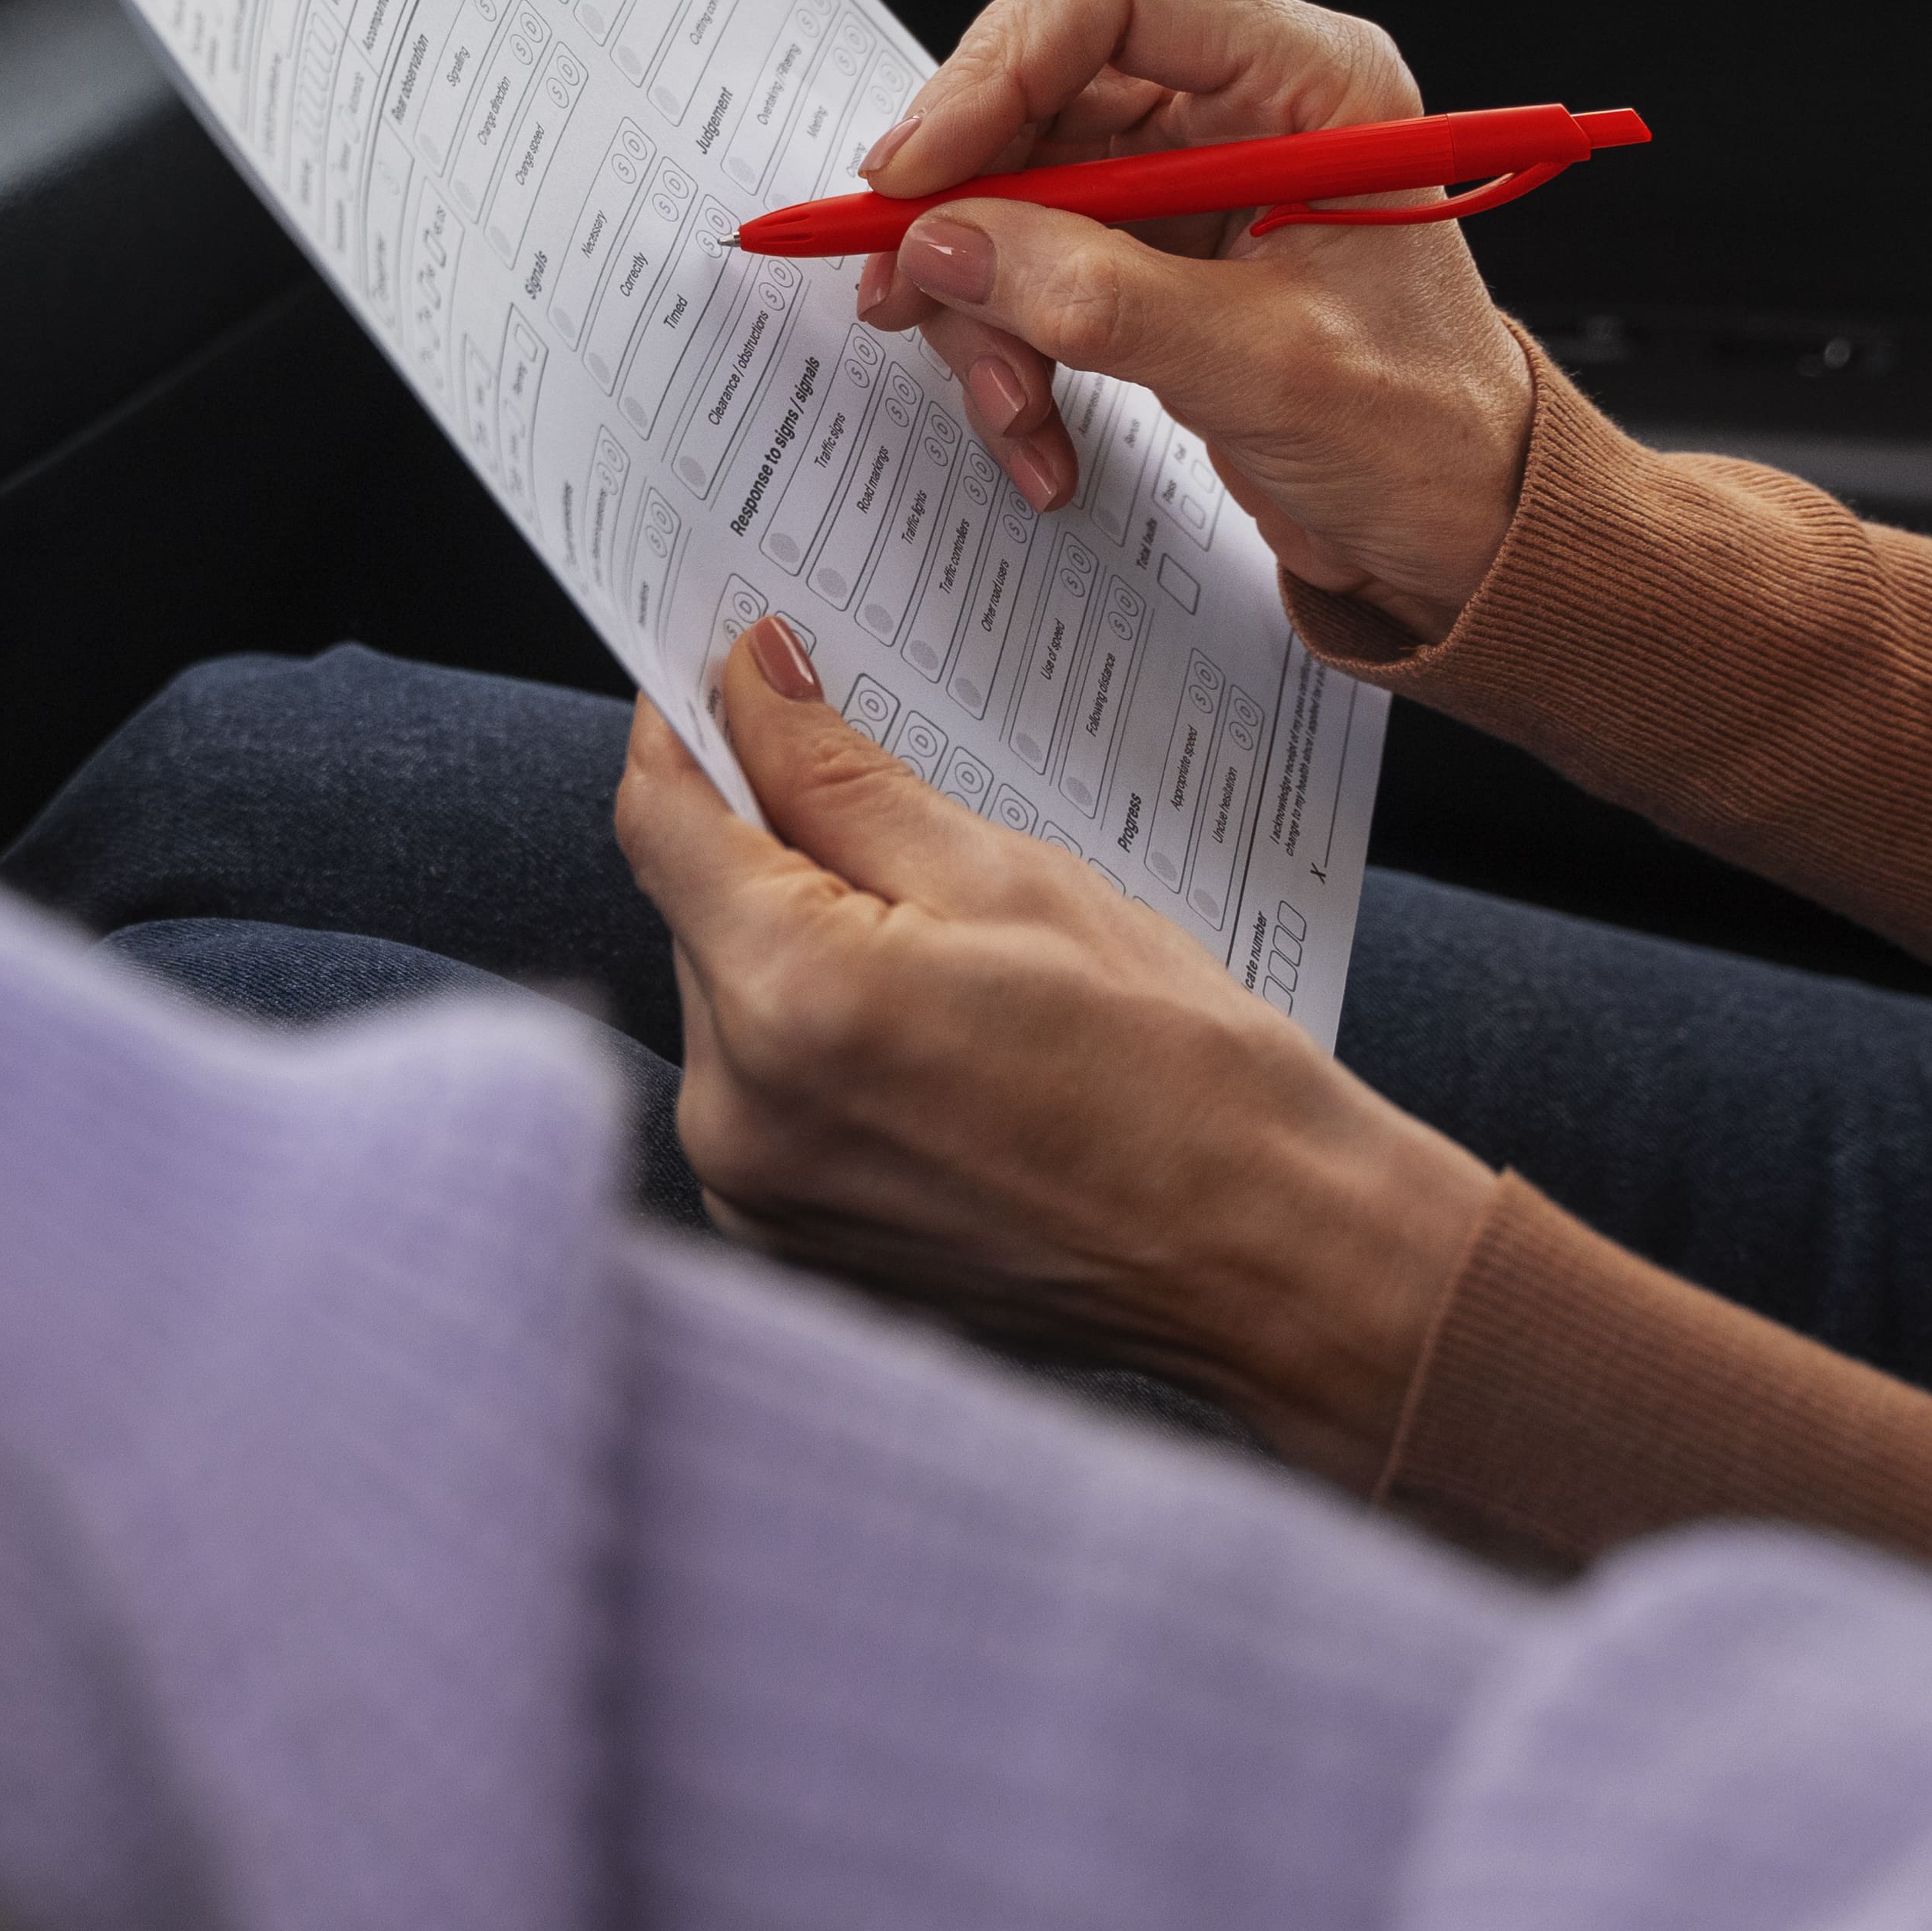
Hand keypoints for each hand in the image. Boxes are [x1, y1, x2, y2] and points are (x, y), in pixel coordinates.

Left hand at [614, 617, 1492, 1488]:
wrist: (1271, 1260)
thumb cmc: (1178, 1071)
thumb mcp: (1010, 877)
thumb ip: (843, 778)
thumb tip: (748, 683)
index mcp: (790, 1003)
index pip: (660, 818)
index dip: (686, 726)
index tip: (725, 670)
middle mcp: (737, 1115)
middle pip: (693, 911)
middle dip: (768, 842)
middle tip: (888, 810)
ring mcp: (755, 1195)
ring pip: (727, 999)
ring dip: (796, 944)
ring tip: (950, 952)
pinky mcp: (788, 1243)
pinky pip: (762, 1088)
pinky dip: (817, 1037)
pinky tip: (934, 1033)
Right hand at [856, 0, 1536, 640]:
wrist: (1463, 530)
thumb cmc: (1427, 437)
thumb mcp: (1266, 369)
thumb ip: (1101, 299)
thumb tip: (952, 243)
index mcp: (1307, 80)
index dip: (999, 68)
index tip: (921, 171)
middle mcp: (1242, 105)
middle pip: (1041, 84)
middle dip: (966, 198)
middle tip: (906, 282)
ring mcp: (1190, 177)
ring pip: (1014, 182)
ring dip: (980, 297)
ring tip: (1010, 399)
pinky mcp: (1151, 249)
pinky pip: (1028, 261)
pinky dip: (1008, 344)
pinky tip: (1036, 425)